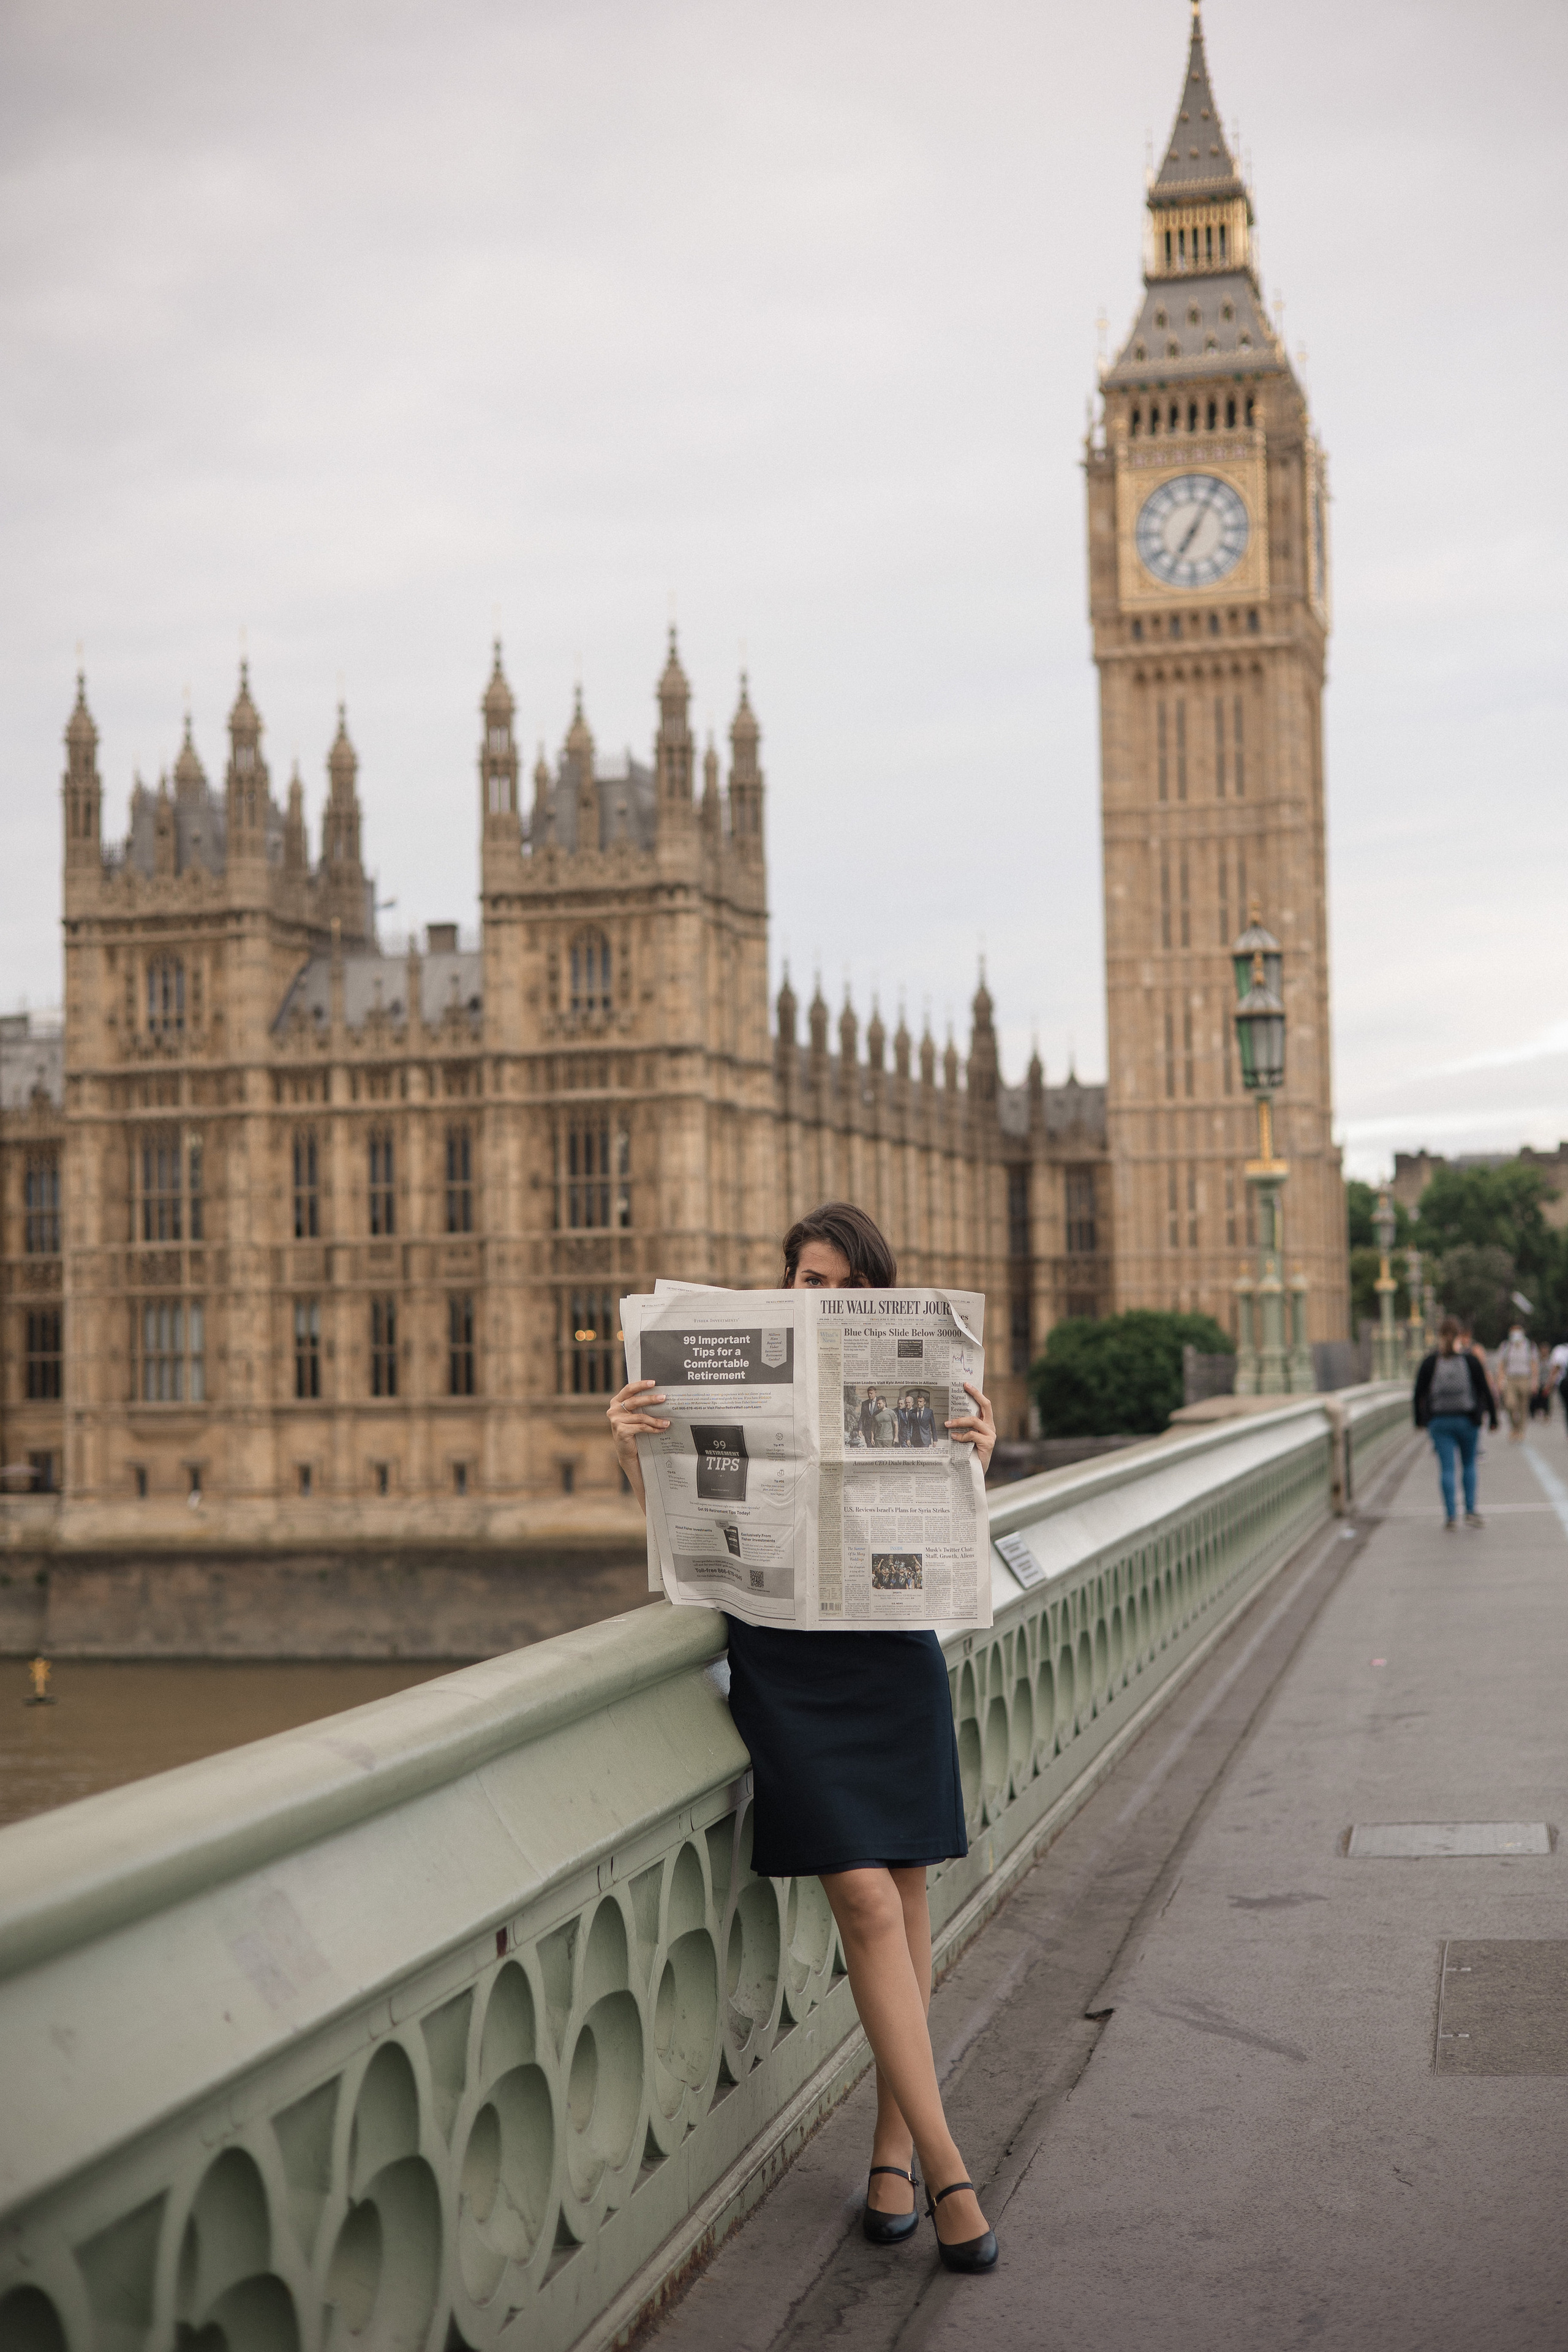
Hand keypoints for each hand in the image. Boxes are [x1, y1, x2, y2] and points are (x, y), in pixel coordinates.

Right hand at [607, 1378, 668, 1510]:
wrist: (627, 1451)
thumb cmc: (633, 1430)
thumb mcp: (634, 1415)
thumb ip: (639, 1405)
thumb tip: (660, 1395)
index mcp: (616, 1402)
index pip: (629, 1389)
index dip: (641, 1385)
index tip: (654, 1382)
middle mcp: (613, 1410)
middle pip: (635, 1401)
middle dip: (651, 1399)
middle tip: (664, 1398)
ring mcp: (616, 1421)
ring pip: (641, 1416)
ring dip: (656, 1419)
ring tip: (668, 1421)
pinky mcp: (621, 1431)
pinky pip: (641, 1427)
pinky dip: (653, 1428)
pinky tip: (662, 1429)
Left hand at [946, 1379, 995, 1474]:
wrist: (975, 1472)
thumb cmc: (968, 1453)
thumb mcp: (966, 1437)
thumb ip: (963, 1427)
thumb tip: (948, 1415)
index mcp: (986, 1424)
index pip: (984, 1404)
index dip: (977, 1393)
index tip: (966, 1384)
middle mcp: (990, 1427)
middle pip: (986, 1406)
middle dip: (975, 1394)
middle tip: (963, 1387)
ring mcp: (991, 1435)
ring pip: (974, 1421)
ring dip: (959, 1421)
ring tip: (947, 1424)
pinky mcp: (988, 1443)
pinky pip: (972, 1435)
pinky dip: (962, 1436)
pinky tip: (954, 1438)